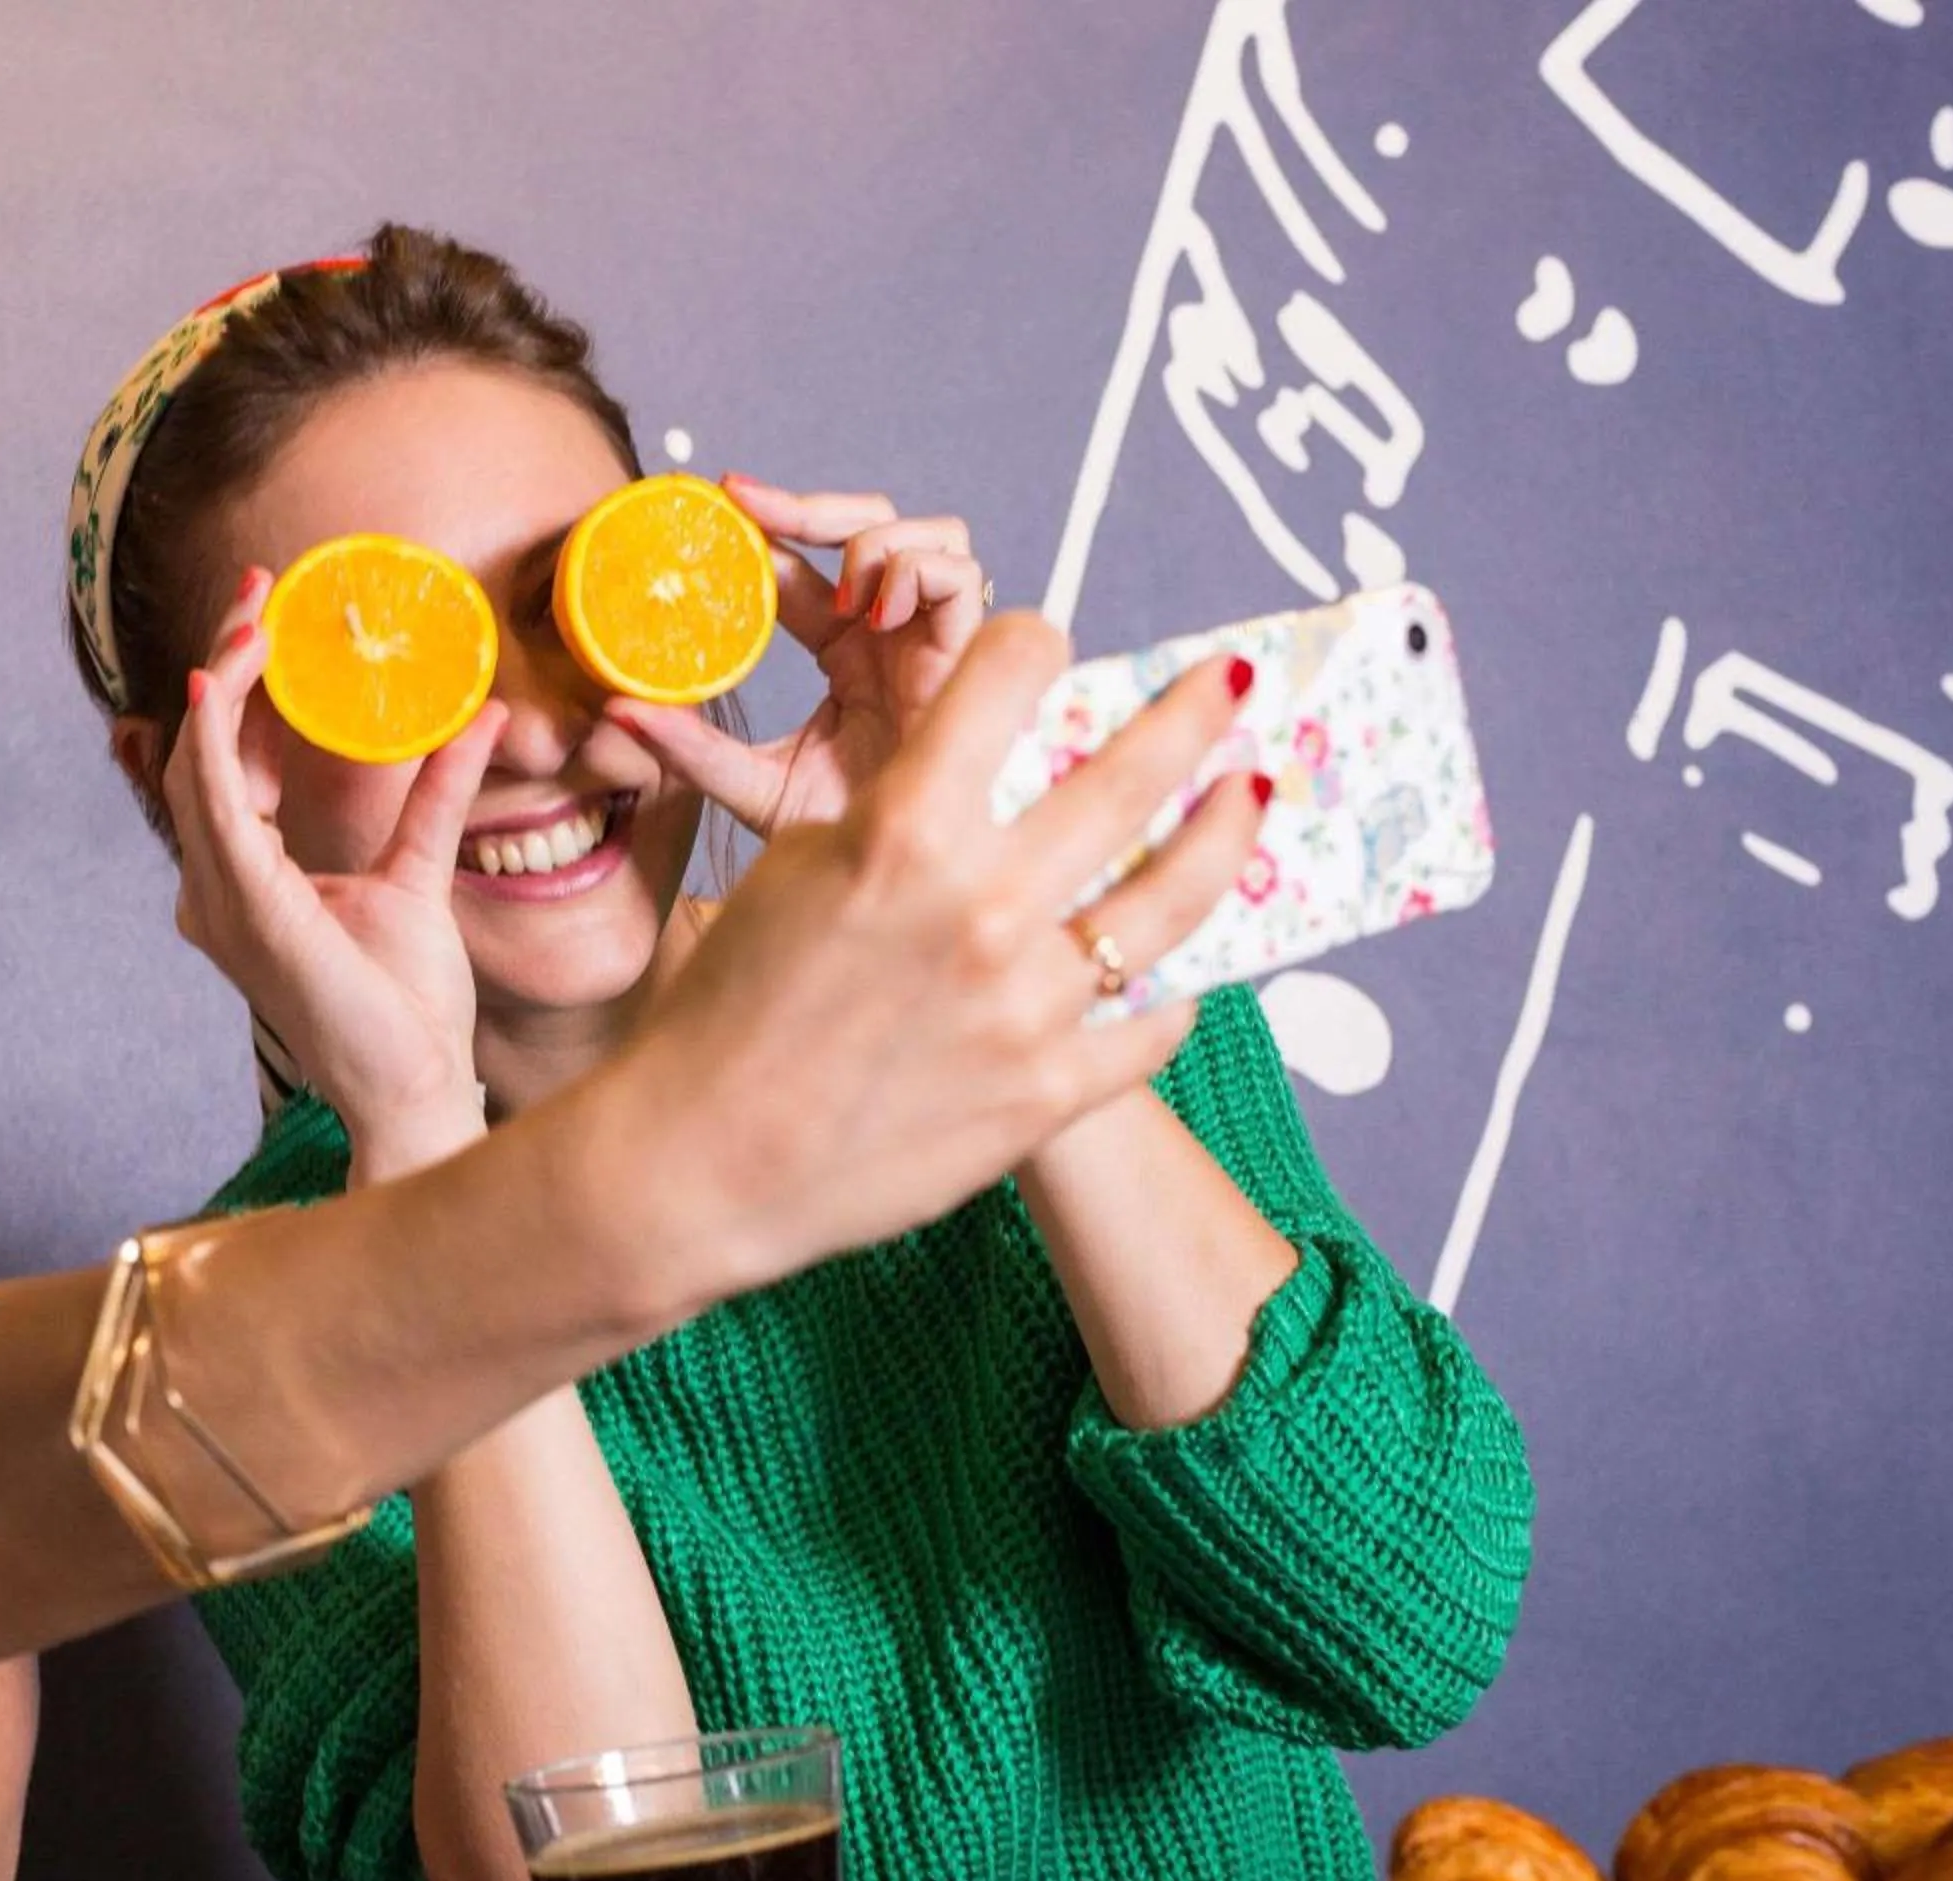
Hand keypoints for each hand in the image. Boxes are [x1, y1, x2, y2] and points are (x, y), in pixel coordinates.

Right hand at [163, 568, 500, 1173]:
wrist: (414, 1082)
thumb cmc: (407, 1003)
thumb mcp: (420, 872)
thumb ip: (435, 796)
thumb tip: (478, 717)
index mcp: (245, 880)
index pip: (228, 763)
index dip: (242, 686)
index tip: (269, 613)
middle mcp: (216, 889)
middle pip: (200, 751)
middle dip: (225, 662)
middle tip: (255, 586)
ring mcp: (221, 901)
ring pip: (198, 765)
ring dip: (223, 682)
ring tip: (252, 614)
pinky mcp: (247, 910)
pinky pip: (214, 809)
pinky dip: (212, 744)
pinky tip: (220, 684)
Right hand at [604, 616, 1262, 1297]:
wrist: (702, 1164)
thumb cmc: (727, 1010)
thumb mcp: (794, 870)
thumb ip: (896, 813)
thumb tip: (976, 778)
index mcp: (906, 831)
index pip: (1012, 675)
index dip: (1031, 644)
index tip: (1045, 651)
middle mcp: (983, 908)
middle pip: (1132, 774)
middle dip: (1195, 712)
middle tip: (1235, 680)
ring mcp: (1027, 1007)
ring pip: (1172, 899)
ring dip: (1226, 833)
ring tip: (1249, 795)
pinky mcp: (1047, 1094)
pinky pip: (1149, 1027)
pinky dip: (1170, 993)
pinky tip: (1182, 968)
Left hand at [609, 477, 987, 837]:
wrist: (898, 887)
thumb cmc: (840, 842)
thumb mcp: (752, 786)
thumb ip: (691, 748)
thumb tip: (616, 711)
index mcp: (843, 652)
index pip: (808, 567)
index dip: (770, 526)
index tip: (719, 503)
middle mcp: (891, 636)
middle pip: (873, 525)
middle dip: (814, 505)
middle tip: (750, 505)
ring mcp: (933, 640)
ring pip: (930, 535)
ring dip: (876, 545)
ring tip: (844, 601)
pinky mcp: (972, 654)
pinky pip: (961, 575)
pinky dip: (918, 573)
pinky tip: (880, 615)